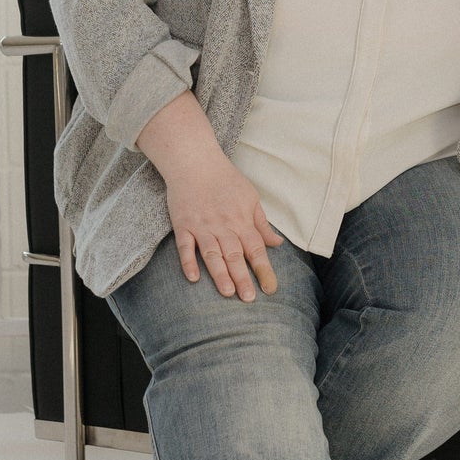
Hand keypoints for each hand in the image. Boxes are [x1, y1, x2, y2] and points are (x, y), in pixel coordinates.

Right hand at [164, 150, 283, 299]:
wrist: (195, 161)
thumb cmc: (225, 179)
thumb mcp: (250, 198)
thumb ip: (262, 224)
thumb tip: (277, 244)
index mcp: (242, 220)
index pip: (256, 249)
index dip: (264, 269)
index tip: (270, 288)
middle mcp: (223, 226)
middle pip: (235, 255)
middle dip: (243, 277)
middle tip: (249, 299)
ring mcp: (202, 226)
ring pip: (212, 254)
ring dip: (220, 274)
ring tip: (227, 293)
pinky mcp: (183, 225)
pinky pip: (185, 246)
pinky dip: (188, 262)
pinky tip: (193, 278)